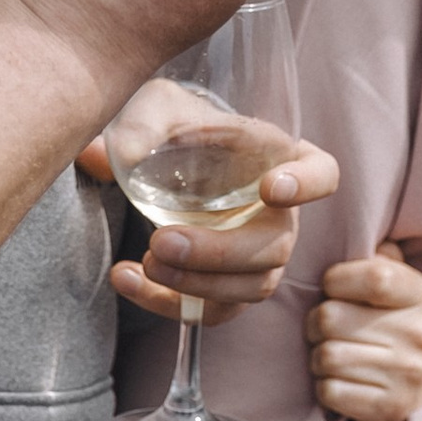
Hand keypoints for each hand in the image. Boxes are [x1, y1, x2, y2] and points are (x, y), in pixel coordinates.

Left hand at [83, 129, 344, 319]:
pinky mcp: (227, 289)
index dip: (308, 185)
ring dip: (197, 284)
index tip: (271, 187)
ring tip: (146, 261)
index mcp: (280, 160)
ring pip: (249, 288)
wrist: (164, 161)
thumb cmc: (176, 128)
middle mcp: (280, 216)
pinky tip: (125, 278)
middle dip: (219, 253)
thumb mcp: (157, 109)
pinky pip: (212, 311)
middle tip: (164, 240)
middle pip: (275, 247)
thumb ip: (138, 125)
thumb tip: (99, 157)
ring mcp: (258, 258)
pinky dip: (168, 303)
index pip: (322, 173)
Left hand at [309, 243, 421, 420]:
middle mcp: (419, 334)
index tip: (335, 291)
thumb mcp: (409, 292)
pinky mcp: (389, 409)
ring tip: (334, 358)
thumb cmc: (407, 333)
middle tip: (327, 331)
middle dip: (317, 325)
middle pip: (330, 317)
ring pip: (326, 356)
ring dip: (319, 359)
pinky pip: (330, 392)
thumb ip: (387, 261)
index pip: (370, 275)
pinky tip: (342, 383)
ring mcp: (406, 375)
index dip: (336, 280)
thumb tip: (362, 236)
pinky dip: (327, 388)